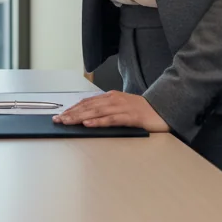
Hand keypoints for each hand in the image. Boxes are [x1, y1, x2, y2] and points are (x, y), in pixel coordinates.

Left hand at [52, 91, 168, 131]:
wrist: (163, 109)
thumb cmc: (141, 111)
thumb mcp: (120, 108)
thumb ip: (106, 111)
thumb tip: (87, 118)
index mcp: (110, 97)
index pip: (86, 102)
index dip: (72, 109)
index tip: (60, 115)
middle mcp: (113, 100)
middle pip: (88, 106)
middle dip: (71, 113)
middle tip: (58, 120)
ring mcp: (122, 107)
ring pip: (96, 112)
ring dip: (80, 117)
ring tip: (68, 122)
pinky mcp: (130, 116)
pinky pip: (111, 119)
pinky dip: (98, 121)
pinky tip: (88, 124)